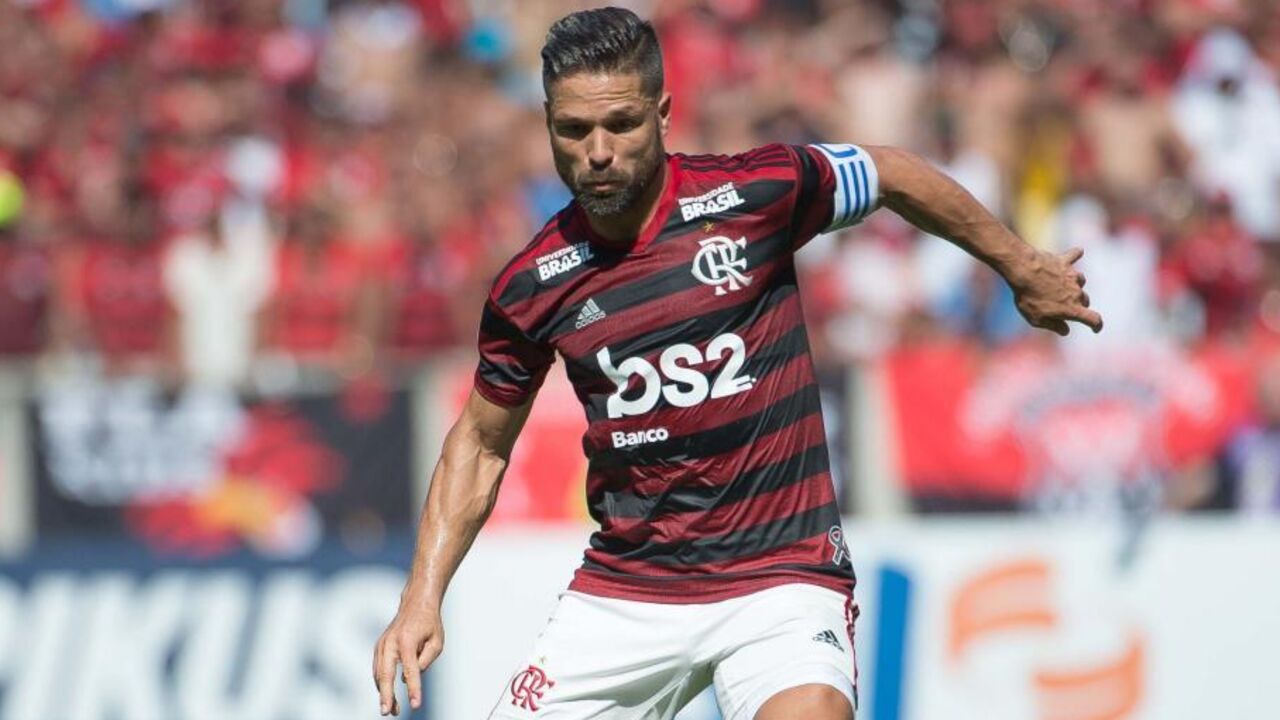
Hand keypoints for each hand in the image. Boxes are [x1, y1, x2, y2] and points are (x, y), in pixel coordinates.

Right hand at [373, 598, 443, 715]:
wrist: (415, 604)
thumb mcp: (437, 641)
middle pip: (386, 674)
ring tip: (392, 709)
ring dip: (384, 693)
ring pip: (379, 674)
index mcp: (407, 640)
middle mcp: (391, 642)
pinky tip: (387, 695)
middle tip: (388, 712)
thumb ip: (426, 660)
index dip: (413, 689)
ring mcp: (382, 644)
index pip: (411, 670)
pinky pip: (378, 669)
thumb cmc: (429, 623)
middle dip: (386, 695)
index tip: (415, 704)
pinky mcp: (379, 647)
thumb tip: (409, 678)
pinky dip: (381, 683)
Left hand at [1009, 247, 1102, 335]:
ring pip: (1080, 281)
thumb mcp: (1037, 319)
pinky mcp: (1064, 261)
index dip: (1096, 325)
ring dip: (1074, 284)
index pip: (1093, 319)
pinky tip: (1079, 252)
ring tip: (1061, 286)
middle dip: (1078, 305)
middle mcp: (1077, 292)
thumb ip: (1053, 326)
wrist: (1024, 270)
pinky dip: (1076, 255)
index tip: (1095, 328)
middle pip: (1085, 300)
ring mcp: (1072, 275)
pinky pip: (1074, 256)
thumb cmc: (1028, 297)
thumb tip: (1065, 331)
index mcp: (1072, 309)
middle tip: (1063, 306)